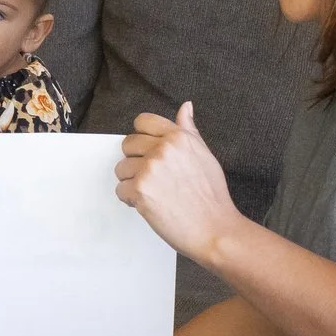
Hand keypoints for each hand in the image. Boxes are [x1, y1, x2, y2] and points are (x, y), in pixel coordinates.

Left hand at [115, 101, 241, 265]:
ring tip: (154, 193)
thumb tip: (185, 107)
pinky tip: (150, 204)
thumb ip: (188, 130)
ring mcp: (150, 168)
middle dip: (135, 161)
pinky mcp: (140, 190)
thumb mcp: (204, 154)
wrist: (214, 228)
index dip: (142, 137)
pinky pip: (120, 189)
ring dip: (132, 182)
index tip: (147, 150)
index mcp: (178, 137)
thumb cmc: (212, 196)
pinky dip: (130, 199)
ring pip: (121, 168)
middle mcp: (163, 149)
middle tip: (154, 178)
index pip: (143, 122)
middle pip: (127, 144)